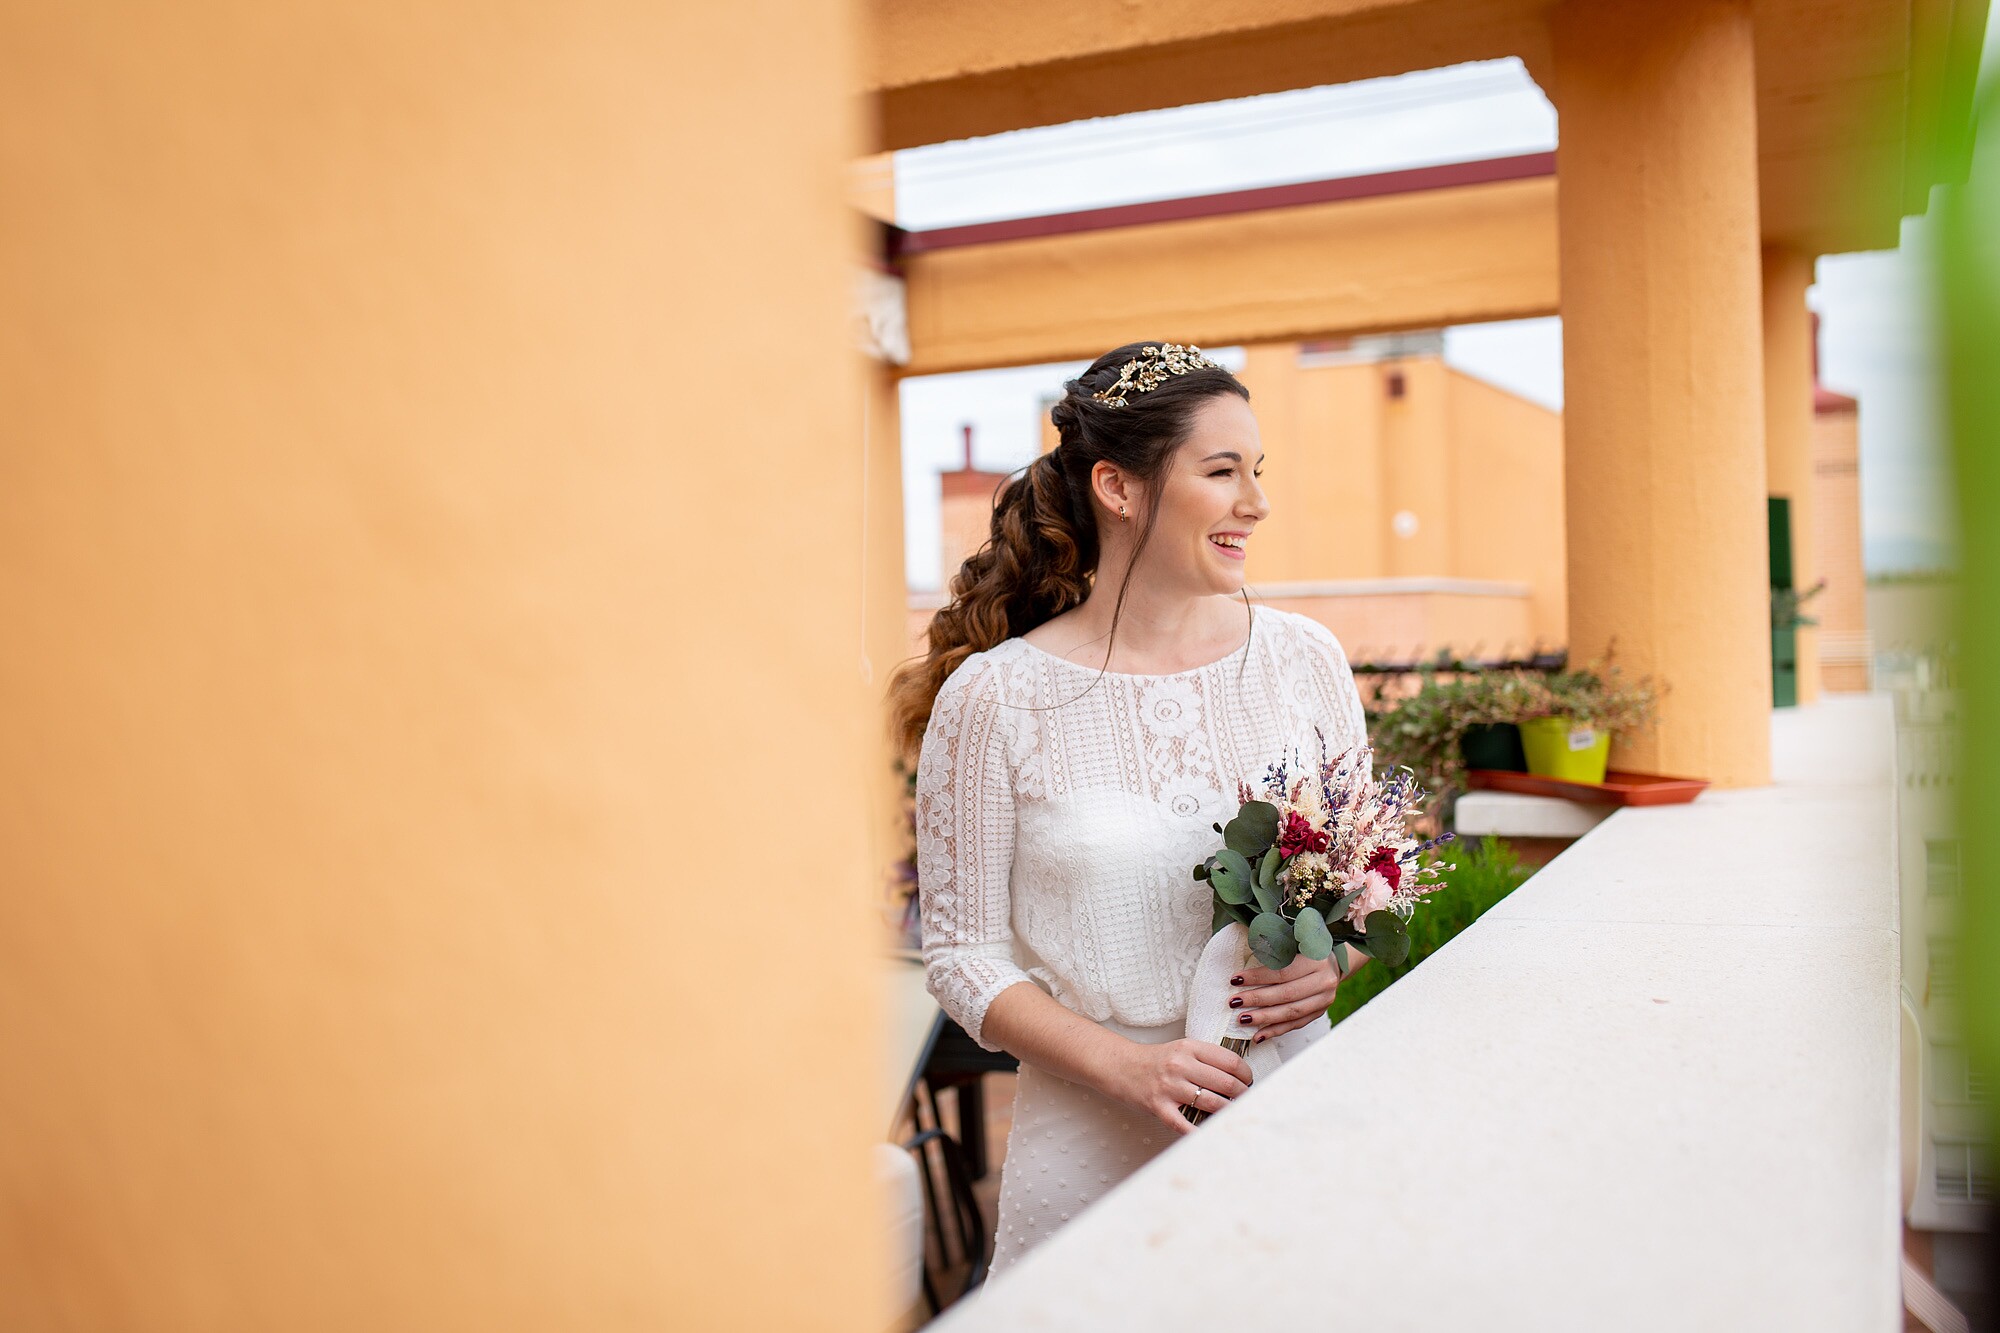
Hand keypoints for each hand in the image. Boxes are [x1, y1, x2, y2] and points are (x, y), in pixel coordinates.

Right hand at [1103, 1036, 1254, 1136]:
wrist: (1120, 1067)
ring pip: (1213, 1103)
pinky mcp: (1159, 1107)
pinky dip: (1201, 1132)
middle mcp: (1180, 1065)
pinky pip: (1186, 1125)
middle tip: (1246, 1100)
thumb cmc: (1154, 1061)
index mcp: (1189, 1048)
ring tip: (1233, 1114)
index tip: (1248, 1081)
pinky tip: (1211, 1134)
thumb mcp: (1181, 1049)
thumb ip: (1205, 1059)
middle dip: (1243, 1095)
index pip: (1230, 1061)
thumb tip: (1237, 1077)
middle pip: (1226, 1083)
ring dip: (1229, 1112)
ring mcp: (1170, 1087)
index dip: (1246, 1074)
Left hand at [1228, 950, 1342, 1043]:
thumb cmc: (1305, 951)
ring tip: (1243, 1019)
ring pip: (1290, 1012)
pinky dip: (1275, 1030)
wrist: (1331, 963)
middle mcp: (1324, 981)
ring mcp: (1323, 999)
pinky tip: (1258, 1035)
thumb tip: (1244, 963)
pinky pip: (1295, 1025)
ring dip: (1264, 1018)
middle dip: (1257, 999)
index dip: (1257, 977)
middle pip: (1286, 994)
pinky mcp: (1318, 1012)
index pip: (1282, 971)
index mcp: (1316, 959)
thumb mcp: (1293, 944)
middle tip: (1235, 1002)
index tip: (1236, 980)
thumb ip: (1273, 952)